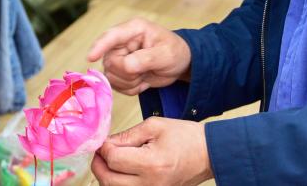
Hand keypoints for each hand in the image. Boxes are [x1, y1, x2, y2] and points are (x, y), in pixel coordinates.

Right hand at [87, 18, 191, 95]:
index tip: (90, 57)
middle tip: (146, 71)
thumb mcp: (166, 54)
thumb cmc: (175, 52)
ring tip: (145, 75)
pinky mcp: (119, 71)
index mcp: (133, 30)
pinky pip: (117, 86)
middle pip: (110, 62)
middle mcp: (122, 43)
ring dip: (129, 82)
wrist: (179, 64)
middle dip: (128, 73)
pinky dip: (130, 88)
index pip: (111, 36)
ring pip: (111, 76)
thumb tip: (126, 66)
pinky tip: (142, 81)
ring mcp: (119, 57)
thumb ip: (145, 59)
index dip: (99, 46)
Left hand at [91, 118, 212, 185]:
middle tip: (99, 152)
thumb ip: (128, 135)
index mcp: (151, 163)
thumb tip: (107, 143)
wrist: (208, 154)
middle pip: (109, 181)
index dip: (104, 148)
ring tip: (110, 161)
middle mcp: (150, 184)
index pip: (113, 159)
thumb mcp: (155, 126)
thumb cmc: (186, 138)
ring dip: (107, 176)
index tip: (105, 140)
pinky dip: (119, 183)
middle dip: (99, 164)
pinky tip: (121, 172)